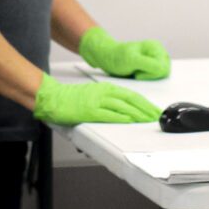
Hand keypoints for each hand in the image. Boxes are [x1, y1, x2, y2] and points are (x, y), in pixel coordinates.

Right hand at [34, 76, 161, 126]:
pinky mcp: (90, 111)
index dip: (145, 103)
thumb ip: (108, 98)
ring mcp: (97, 102)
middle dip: (145, 109)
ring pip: (122, 107)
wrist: (53, 97)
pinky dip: (120, 118)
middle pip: (131, 100)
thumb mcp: (94, 92)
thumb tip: (124, 108)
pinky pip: (108, 115)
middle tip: (155, 116)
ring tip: (147, 120)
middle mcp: (104, 93)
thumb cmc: (71, 97)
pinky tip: (129, 121)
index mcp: (106, 88)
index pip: (132, 95)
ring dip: (137, 114)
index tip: (154, 110)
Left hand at [79, 26, 169, 80]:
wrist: (106, 57)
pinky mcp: (151, 67)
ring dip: (148, 78)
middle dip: (150, 76)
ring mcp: (155, 60)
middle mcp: (157, 52)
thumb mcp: (131, 60)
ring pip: (161, 76)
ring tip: (136, 72)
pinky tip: (137, 74)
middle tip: (136, 71)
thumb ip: (149, 64)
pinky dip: (146, 79)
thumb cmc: (116, 56)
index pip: (164, 68)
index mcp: (156, 47)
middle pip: (164, 73)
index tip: (137, 72)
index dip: (151, 74)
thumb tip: (162, 69)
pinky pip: (155, 78)